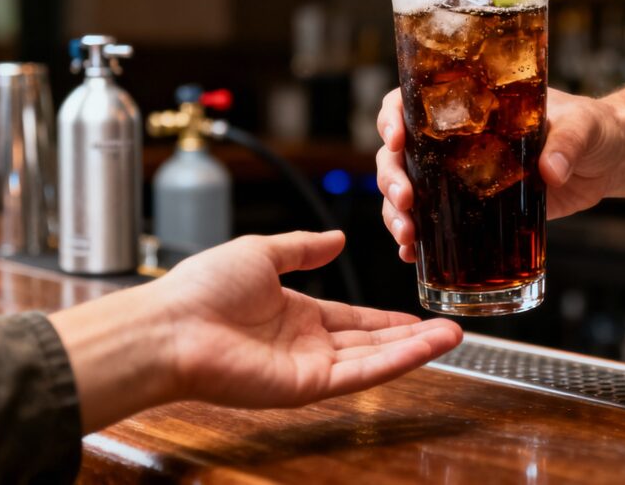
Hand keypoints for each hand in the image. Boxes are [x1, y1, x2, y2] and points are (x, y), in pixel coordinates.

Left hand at [51, 231, 461, 431]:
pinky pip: (360, 375)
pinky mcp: (307, 386)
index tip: (416, 314)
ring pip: (374, 360)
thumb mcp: (261, 252)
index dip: (386, 318)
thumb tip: (336, 237)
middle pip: (371, 342)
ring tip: (453, 337)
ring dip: (415, 349)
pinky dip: (396, 363)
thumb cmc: (202, 289)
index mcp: (295, 313)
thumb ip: (302, 247)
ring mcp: (308, 368)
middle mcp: (306, 344)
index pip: (352, 319)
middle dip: (411, 336)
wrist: (171, 326)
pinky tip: (424, 349)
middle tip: (450, 329)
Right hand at [376, 88, 622, 261]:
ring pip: (409, 190)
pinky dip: (419, 239)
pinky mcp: (476, 209)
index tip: (396, 137)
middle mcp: (457, 139)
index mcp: (473, 104)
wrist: (609, 161)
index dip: (394, 116)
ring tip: (407, 237)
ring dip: (396, 213)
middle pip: (400, 152)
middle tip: (404, 199)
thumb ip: (567, 142)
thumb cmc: (593, 128)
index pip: (413, 100)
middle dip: (392, 177)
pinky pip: (435, 222)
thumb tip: (552, 170)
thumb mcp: (582, 126)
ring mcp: (461, 176)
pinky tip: (412, 254)